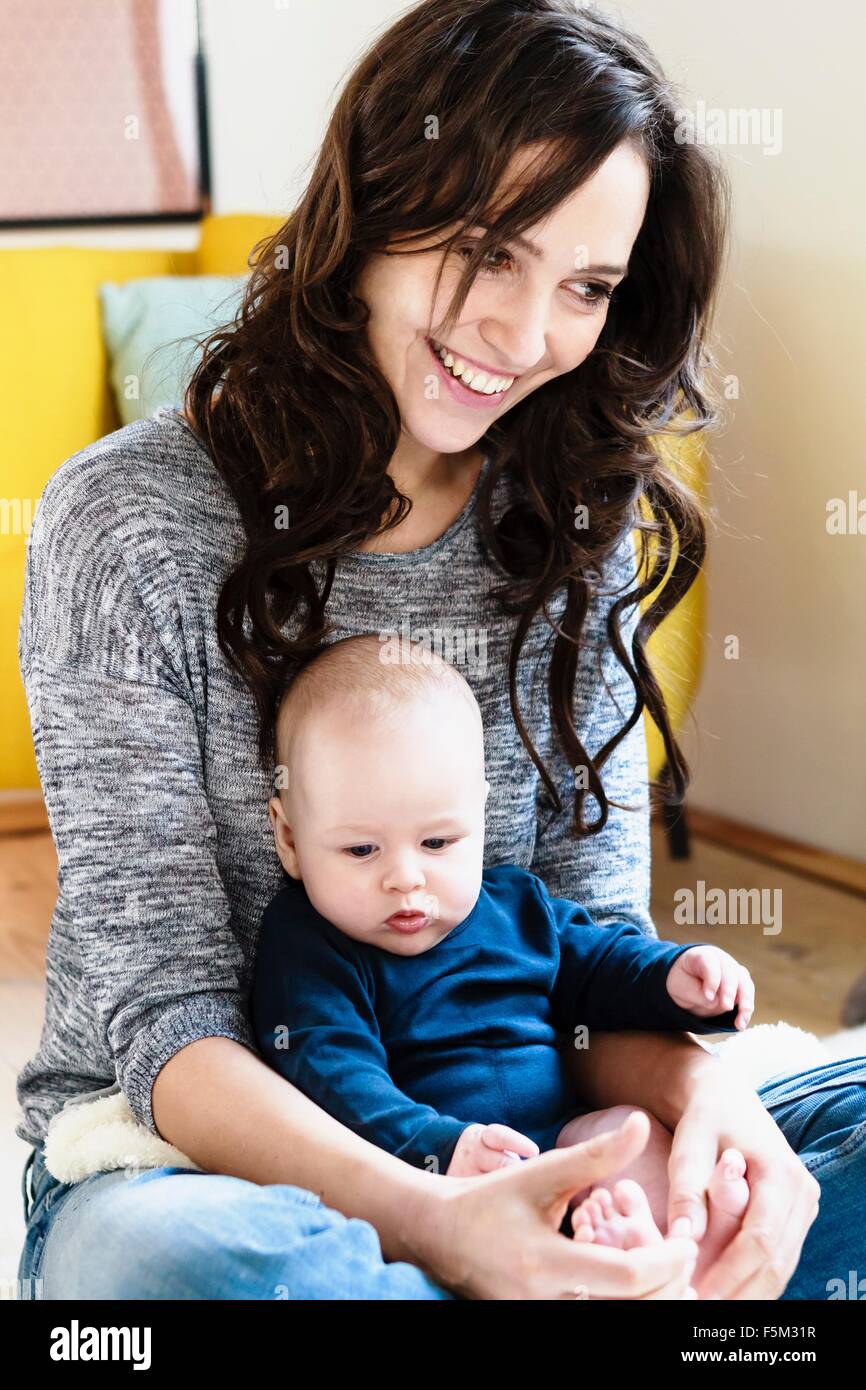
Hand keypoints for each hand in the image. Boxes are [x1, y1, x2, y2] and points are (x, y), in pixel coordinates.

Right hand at [420, 1112, 699, 1298]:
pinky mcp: (537, 1323)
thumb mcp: (542, 1173)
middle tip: (685, 1259)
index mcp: (545, 1264)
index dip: (667, 1260)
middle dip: (667, 1286)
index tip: (686, 1242)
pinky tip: (637, 1288)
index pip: (628, 1277)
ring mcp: (539, 1320)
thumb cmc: (492, 1199)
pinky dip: (624, 1305)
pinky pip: (595, 1321)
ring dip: (649, 1300)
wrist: (439, 1235)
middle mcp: (543, 1304)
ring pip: (615, 1321)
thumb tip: (641, 1124)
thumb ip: (596, 1154)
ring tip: (670, 1276)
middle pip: (630, 1310)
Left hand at [665, 1064, 820, 1297]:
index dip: (730, 1274)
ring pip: (780, 1267)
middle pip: (776, 1261)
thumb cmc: (704, 1117)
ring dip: (747, 1293)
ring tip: (708, 1309)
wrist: (725, 1097)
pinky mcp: (794, 1217)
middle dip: (739, 1292)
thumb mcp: (690, 1143)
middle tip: (699, 1311)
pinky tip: (724, 1295)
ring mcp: (803, 1207)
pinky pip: (777, 1259)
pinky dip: (753, 1281)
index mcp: (780, 1172)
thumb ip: (688, 1188)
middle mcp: (801, 1192)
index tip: (696, 1294)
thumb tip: (683, 1239)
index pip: (760, 1239)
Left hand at [667, 947, 753, 1027]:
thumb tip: (716, 1002)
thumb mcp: (680, 986)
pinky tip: (741, 1024)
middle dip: (730, 990)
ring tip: (740, 1023)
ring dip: (745, 1003)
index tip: (708, 996)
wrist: (688, 979)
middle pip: (731, 972)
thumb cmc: (683, 980)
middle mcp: (722, 961)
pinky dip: (746, 1011)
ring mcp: (734, 972)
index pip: (710, 964)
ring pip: (745, 984)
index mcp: (703, 956)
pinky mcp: (741, 986)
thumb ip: (697, 993)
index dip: (711, 980)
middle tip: (726, 1007)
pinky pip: (747, 997)